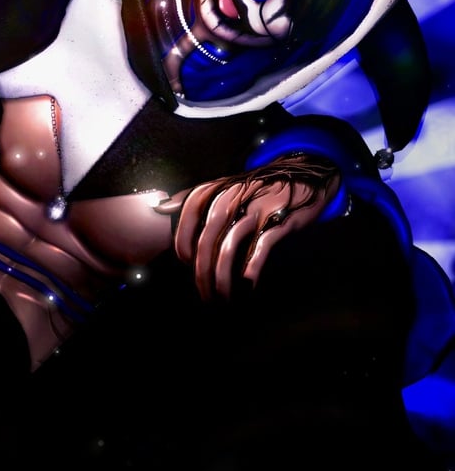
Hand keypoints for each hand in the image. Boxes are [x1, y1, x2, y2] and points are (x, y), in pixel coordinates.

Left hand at [155, 156, 340, 300]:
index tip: (186, 261)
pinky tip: (247, 284)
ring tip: (222, 296)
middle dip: (201, 271)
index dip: (183, 239)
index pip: (190, 211)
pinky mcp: (280, 220)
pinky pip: (259, 248)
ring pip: (229, 247)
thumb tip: (162, 207)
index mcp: (220, 188)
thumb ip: (197, 198)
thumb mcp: (228, 185)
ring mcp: (257, 209)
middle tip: (204, 292)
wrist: (308, 173)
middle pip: (207, 238)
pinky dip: (251, 270)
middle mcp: (235, 196)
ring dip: (221, 278)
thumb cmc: (260, 188)